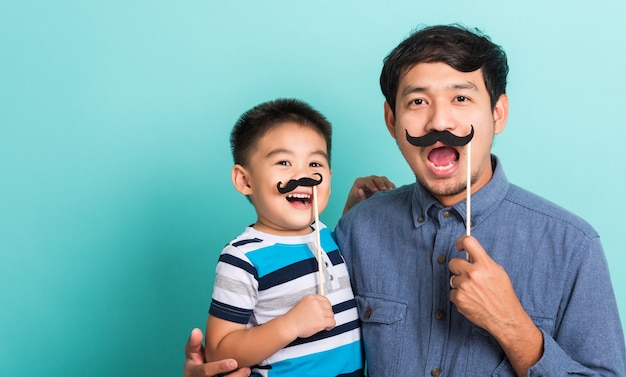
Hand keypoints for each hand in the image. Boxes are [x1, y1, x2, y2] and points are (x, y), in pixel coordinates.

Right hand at [184, 328, 250, 376]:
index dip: (220, 367)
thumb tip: (196, 330)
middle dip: (233, 375)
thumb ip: (194, 342)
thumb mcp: (192, 352)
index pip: (206, 371)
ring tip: (247, 370)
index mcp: (193, 372)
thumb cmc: (195, 360)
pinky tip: (245, 372)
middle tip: (246, 369)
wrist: (196, 374)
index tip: (233, 362)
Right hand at [284, 295, 335, 337]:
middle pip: (329, 307)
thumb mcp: (303, 304)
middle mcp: (317, 303)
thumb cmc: (294, 318)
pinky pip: (332, 322)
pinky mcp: (322, 321)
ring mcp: (320, 312)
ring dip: (328, 320)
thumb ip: (313, 304)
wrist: (290, 325)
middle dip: (327, 314)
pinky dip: (330, 326)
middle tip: (324, 318)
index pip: (325, 299)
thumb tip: (321, 307)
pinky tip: (326, 327)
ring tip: (323, 324)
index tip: (325, 310)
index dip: (326, 307)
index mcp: (312, 298)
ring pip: (331, 315)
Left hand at [343, 175, 395, 213]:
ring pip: (383, 179)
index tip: (375, 191)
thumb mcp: (354, 200)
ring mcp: (376, 182)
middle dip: (381, 184)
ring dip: (387, 184)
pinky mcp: (382, 186)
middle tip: (384, 190)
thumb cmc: (355, 203)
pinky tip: (393, 192)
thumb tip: (360, 191)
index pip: (367, 180)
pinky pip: (388, 184)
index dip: (371, 185)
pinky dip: (391, 187)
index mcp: (360, 182)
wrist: (359, 207)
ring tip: (390, 191)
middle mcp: (369, 180)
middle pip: (376, 178)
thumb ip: (357, 195)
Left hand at [449, 235, 541, 375]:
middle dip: (459, 268)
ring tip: (474, 291)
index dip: (461, 241)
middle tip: (467, 275)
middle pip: (453, 262)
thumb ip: (483, 262)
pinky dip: (459, 296)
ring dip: (460, 283)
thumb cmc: (503, 295)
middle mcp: (473, 274)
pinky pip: (452, 292)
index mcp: (485, 265)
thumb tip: (469, 255)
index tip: (460, 246)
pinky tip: (471, 299)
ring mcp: (464, 286)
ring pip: (452, 279)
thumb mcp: (498, 273)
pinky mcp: (458, 298)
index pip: (469, 242)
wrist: (505, 318)